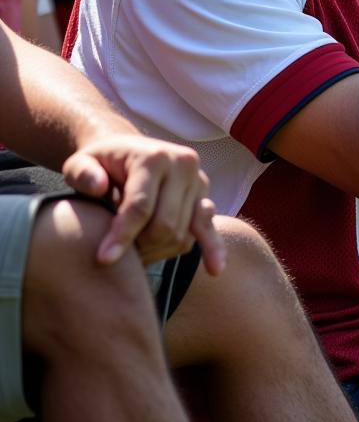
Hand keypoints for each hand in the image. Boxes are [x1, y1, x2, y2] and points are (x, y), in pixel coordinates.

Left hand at [62, 134, 225, 275]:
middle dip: (138, 246)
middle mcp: (183, 165)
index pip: (140, 206)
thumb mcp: (80, 162)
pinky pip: (208, 228)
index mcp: (155, 156)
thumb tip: (99, 187)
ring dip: (156, 251)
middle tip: (115, 254)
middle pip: (164, 224)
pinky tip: (214, 270)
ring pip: (180, 233)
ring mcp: (198, 181)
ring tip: (133, 251)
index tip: (103, 260)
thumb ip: (82, 173)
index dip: (121, 236)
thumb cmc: (101, 163)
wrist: (128, 151)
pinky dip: (213, 249)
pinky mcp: (204, 197)